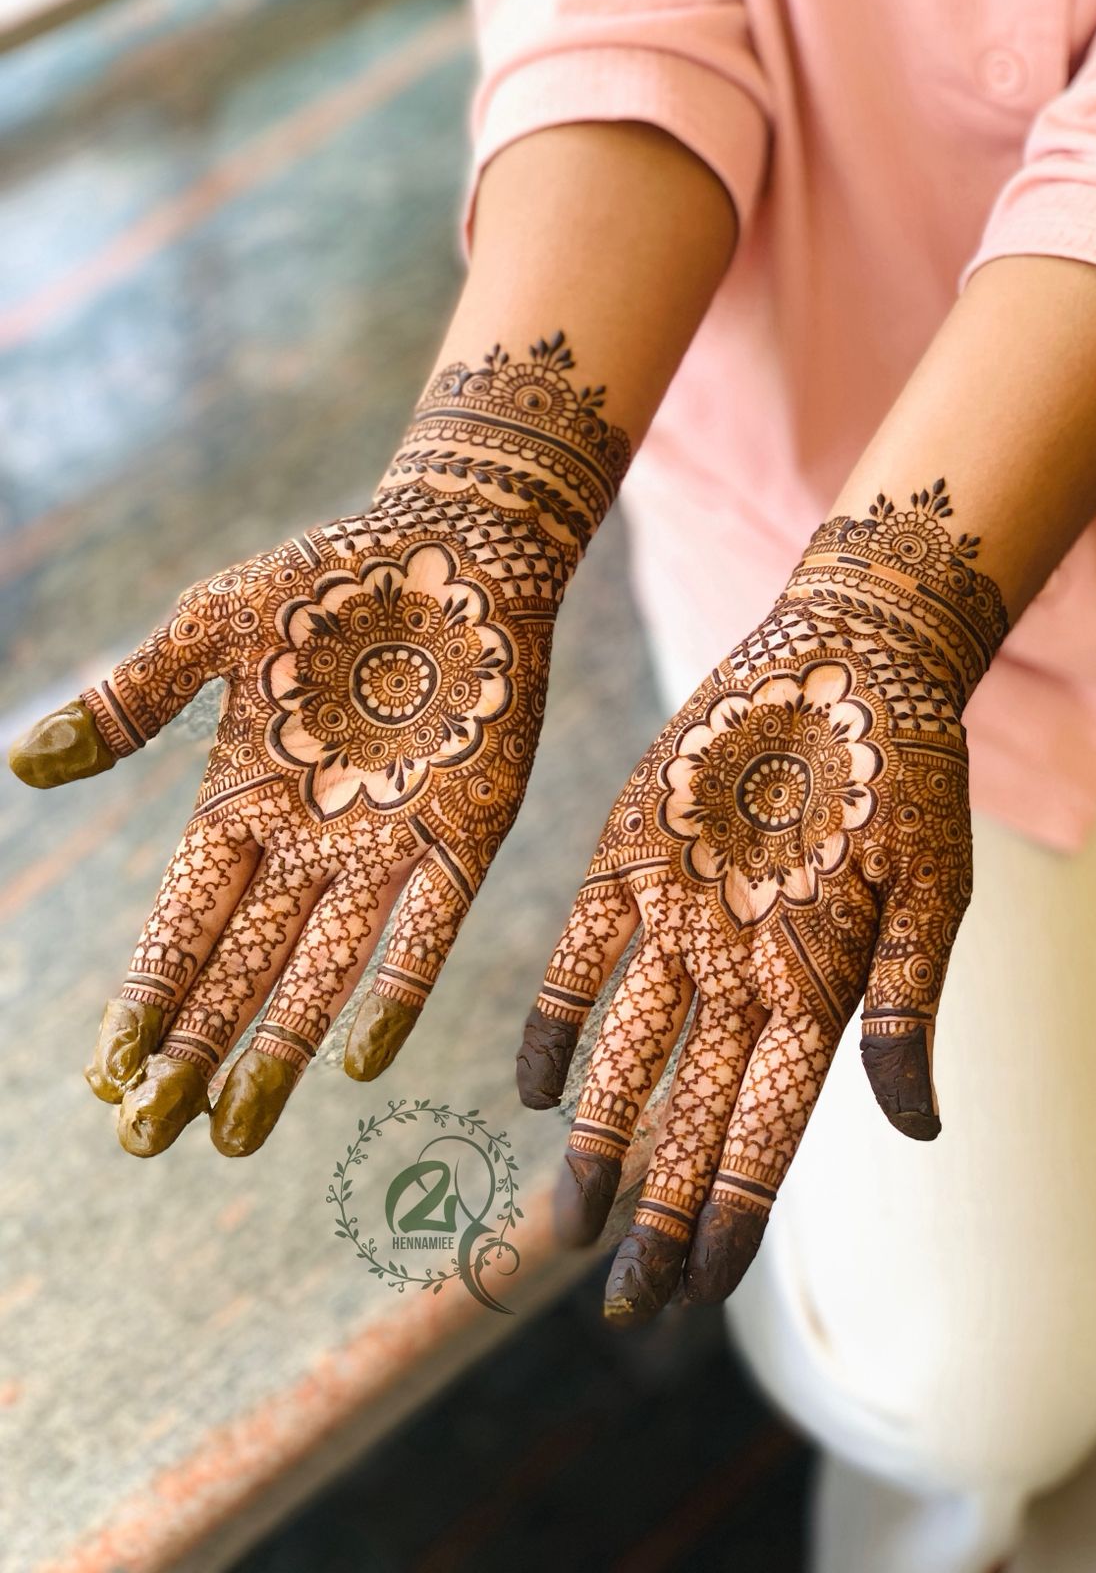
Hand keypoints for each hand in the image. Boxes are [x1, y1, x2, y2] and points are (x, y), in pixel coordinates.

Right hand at [8, 334, 627, 1156]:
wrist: (457, 546)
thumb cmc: (331, 575)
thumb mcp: (215, 624)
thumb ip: (135, 697)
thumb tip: (22, 762)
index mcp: (240, 801)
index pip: (179, 922)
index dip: (144, 998)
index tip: (106, 1074)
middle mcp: (307, 845)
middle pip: (237, 970)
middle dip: (190, 1053)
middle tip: (144, 1139)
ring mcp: (384, 851)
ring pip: (316, 975)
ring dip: (272, 1054)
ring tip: (226, 1136)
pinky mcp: (460, 841)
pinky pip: (420, 936)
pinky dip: (390, 995)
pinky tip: (355, 1063)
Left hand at [517, 479, 1008, 1320]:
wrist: (849, 653)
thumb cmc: (909, 765)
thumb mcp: (931, 886)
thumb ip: (905, 1004)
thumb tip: (916, 1132)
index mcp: (816, 989)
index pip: (766, 1133)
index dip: (732, 1215)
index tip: (699, 1292)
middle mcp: (738, 971)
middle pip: (692, 1116)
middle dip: (660, 1211)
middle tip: (625, 1301)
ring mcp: (678, 920)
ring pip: (629, 1057)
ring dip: (600, 1140)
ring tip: (570, 1223)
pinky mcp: (628, 859)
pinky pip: (581, 960)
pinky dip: (557, 1026)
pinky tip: (534, 1091)